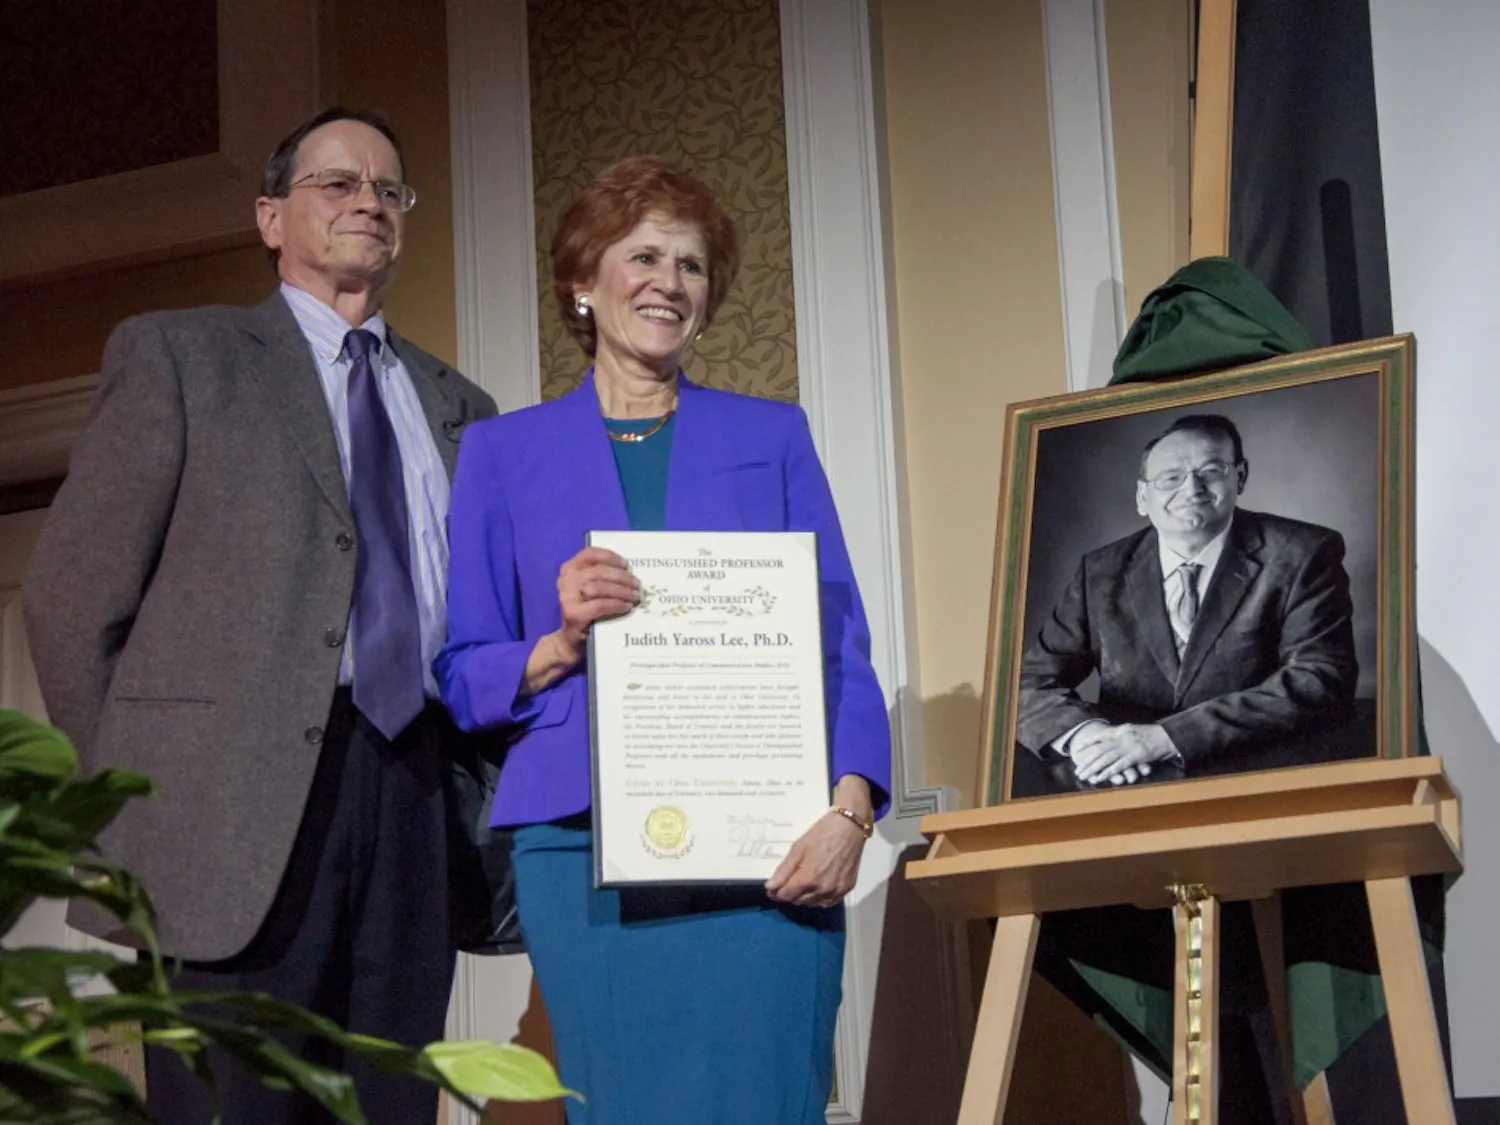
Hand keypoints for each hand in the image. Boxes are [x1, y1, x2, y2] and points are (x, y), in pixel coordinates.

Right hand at [553, 546, 639, 662]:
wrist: (572, 640)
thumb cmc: (586, 610)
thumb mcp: (591, 588)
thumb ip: (602, 576)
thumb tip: (630, 570)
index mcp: (569, 569)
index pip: (590, 554)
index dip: (610, 557)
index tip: (626, 565)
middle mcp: (565, 580)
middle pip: (599, 571)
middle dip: (622, 577)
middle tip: (637, 585)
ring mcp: (567, 597)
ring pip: (601, 587)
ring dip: (622, 591)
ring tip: (635, 597)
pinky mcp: (573, 613)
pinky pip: (600, 605)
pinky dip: (617, 605)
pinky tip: (627, 607)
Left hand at [765, 776, 871, 907]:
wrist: (849, 827)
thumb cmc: (822, 833)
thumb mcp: (798, 848)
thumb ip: (783, 870)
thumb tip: (770, 887)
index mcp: (809, 878)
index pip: (786, 896)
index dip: (776, 893)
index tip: (772, 888)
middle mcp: (823, 889)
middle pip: (798, 901)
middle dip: (789, 894)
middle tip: (787, 883)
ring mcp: (836, 891)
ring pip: (812, 904)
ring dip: (803, 898)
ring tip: (801, 885)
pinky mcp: (846, 889)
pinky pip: (828, 902)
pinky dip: (819, 899)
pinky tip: (816, 889)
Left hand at [1070, 723, 1176, 785]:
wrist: (1170, 735)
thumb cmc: (1154, 735)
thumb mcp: (1135, 730)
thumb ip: (1123, 734)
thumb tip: (1112, 737)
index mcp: (1121, 730)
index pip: (1100, 736)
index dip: (1088, 743)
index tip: (1078, 749)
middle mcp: (1122, 738)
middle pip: (1100, 750)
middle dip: (1087, 761)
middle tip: (1077, 769)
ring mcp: (1129, 747)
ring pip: (1105, 758)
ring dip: (1093, 768)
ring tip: (1083, 775)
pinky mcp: (1136, 756)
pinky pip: (1118, 766)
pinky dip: (1107, 772)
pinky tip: (1099, 778)